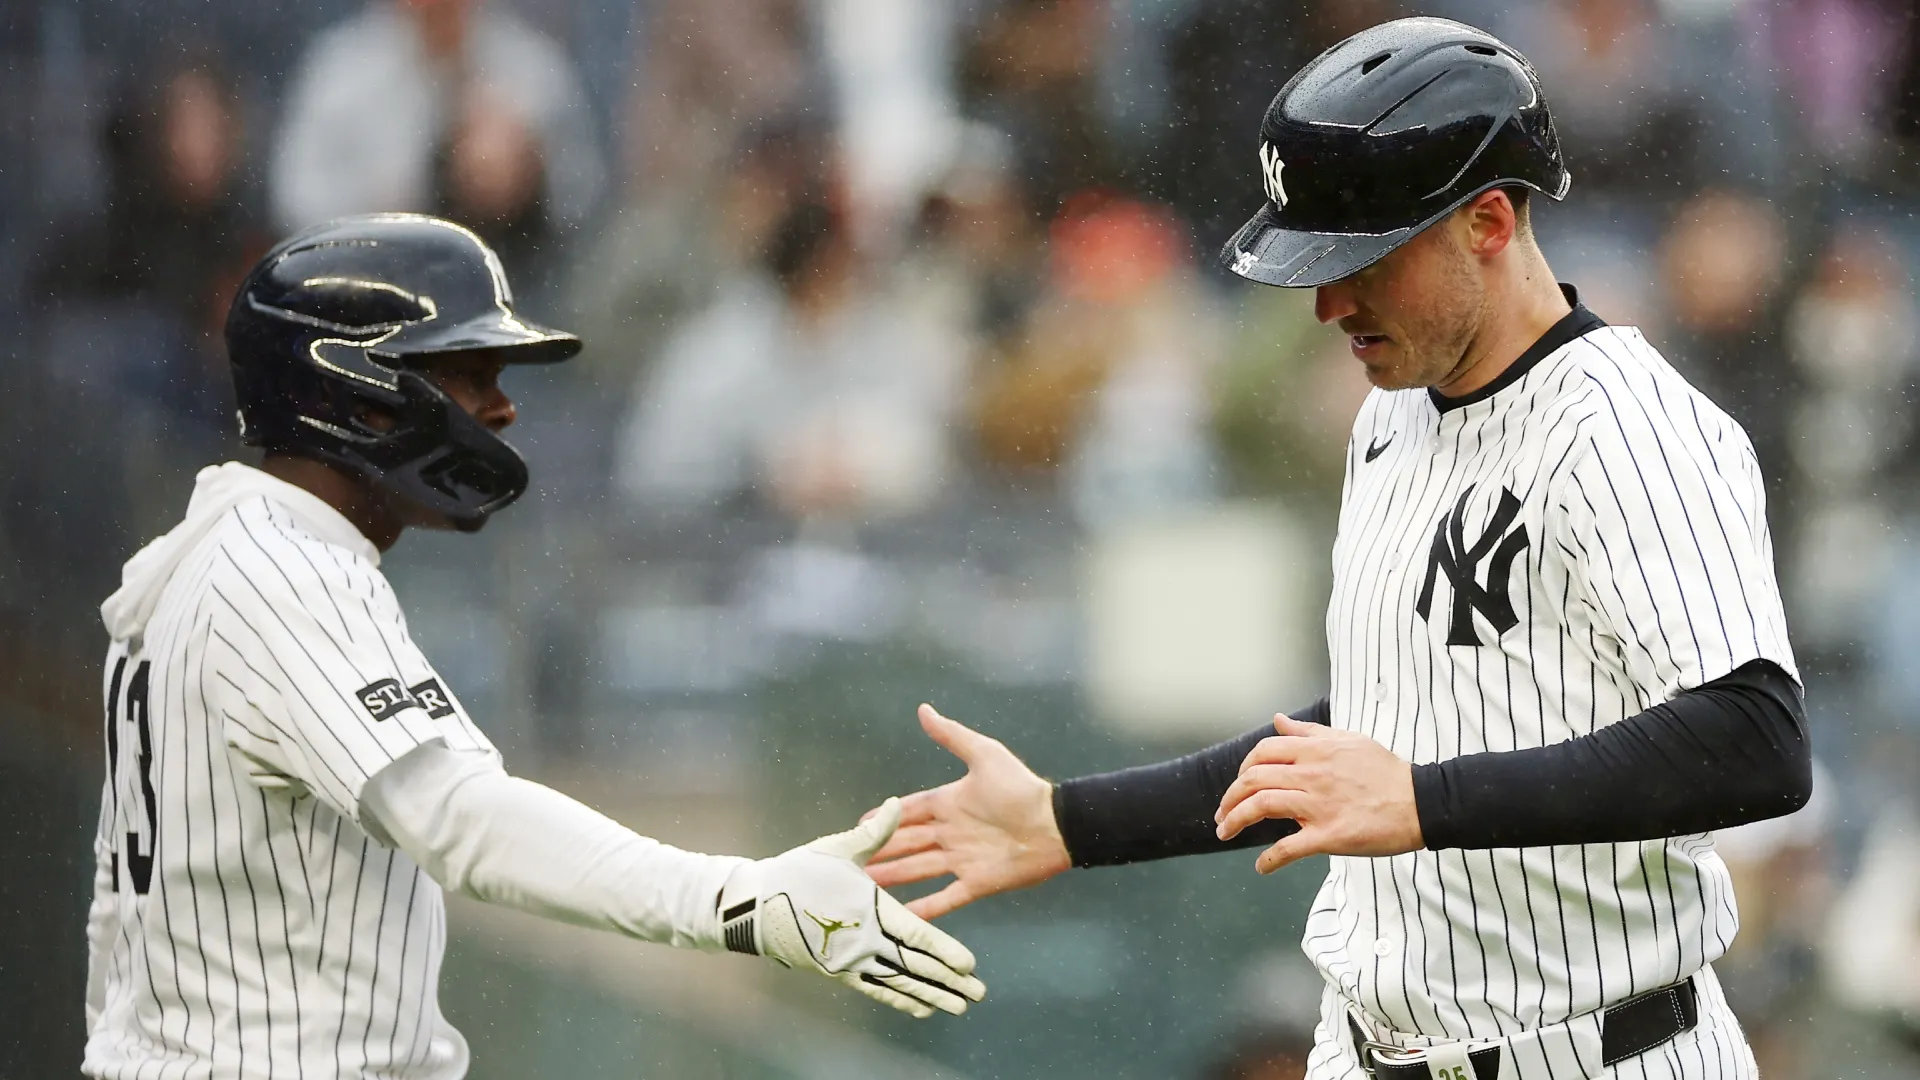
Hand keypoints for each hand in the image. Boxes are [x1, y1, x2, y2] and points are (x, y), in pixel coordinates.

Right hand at [718, 797, 986, 1018]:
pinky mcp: (839, 972)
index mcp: (870, 909)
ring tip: (958, 1006)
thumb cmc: (799, 871)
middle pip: (914, 966)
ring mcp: (851, 960)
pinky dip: (901, 1000)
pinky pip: (876, 991)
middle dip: (948, 980)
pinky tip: (922, 1009)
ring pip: (899, 983)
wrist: (756, 905)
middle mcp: (864, 940)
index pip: (915, 935)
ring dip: (931, 995)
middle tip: (977, 992)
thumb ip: (874, 832)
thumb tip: (897, 802)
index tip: (969, 964)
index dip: (944, 951)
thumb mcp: (838, 847)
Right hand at [864, 704, 1070, 918]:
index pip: (909, 811)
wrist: (1056, 825)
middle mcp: (950, 832)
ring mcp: (961, 859)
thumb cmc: (1021, 788)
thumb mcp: (985, 755)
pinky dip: (924, 909)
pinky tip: (901, 916)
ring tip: (865, 886)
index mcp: (949, 803)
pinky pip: (945, 898)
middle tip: (851, 862)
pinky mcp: (976, 883)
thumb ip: (952, 736)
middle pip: (907, 842)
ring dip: (892, 878)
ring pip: (918, 870)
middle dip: (880, 851)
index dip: (884, 818)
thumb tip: (923, 709)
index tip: (858, 827)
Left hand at [1214, 714, 1423, 873]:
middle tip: (1221, 815)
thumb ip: (1310, 732)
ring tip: (1225, 833)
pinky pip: (1289, 847)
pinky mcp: (1330, 835)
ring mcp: (1319, 805)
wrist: (1421, 802)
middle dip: (1229, 798)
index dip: (1242, 767)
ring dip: (1235, 821)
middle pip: (1253, 779)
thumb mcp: (1348, 740)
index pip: (1263, 752)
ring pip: (1261, 808)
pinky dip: (1269, 859)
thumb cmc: (1386, 772)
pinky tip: (1261, 867)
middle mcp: (1313, 775)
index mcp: (1316, 750)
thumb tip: (1278, 720)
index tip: (1238, 784)